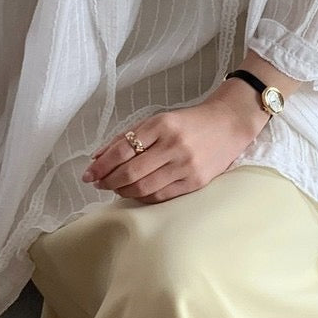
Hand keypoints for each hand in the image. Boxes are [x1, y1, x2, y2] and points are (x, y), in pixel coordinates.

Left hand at [82, 82, 269, 203]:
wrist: (229, 124)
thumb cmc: (189, 122)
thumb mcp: (157, 120)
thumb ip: (128, 137)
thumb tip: (97, 156)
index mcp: (161, 125)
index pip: (122, 150)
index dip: (101, 165)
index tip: (88, 173)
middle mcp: (173, 145)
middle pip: (130, 172)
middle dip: (108, 181)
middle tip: (98, 183)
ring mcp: (185, 166)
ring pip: (143, 188)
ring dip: (122, 191)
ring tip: (115, 187)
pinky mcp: (195, 182)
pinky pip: (161, 196)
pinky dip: (142, 197)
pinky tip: (135, 192)